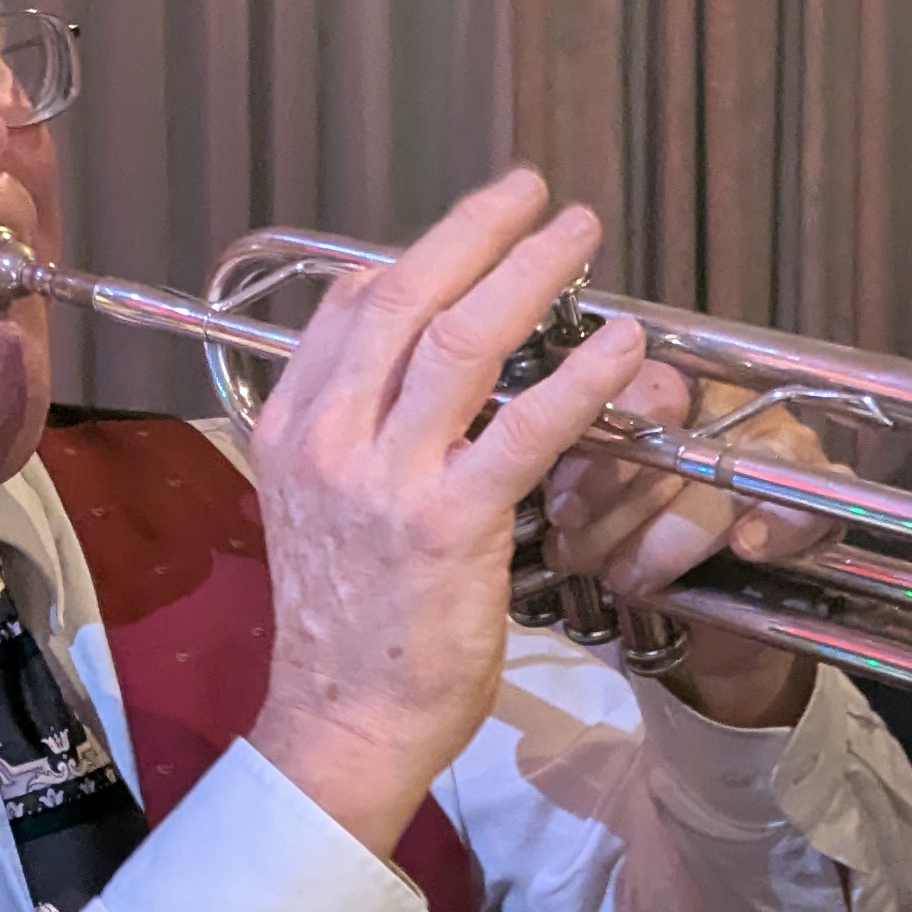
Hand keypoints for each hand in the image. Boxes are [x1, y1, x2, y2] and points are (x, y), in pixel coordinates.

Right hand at [248, 171, 644, 851]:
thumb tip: (395, 362)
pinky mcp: (449, 526)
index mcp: (291, 430)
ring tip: (578, 235)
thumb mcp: (317, 507)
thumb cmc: (348, 622)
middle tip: (533, 192)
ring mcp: (386, 481)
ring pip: (461, 341)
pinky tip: (620, 344)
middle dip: (474, 230)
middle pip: (401, 296)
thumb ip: (351, 431)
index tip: (473, 225)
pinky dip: (578, 376)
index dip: (416, 251)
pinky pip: (523, 428)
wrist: (344, 719)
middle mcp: (329, 441)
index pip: (347, 307)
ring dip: (528, 274)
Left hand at [538, 368, 832, 725]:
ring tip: (627, 576)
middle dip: (619, 490)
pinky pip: (807, 500)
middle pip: (677, 423)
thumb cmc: (619, 549)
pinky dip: (778, 523)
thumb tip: (502, 460)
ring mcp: (772, 450)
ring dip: (677, 527)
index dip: (591, 435)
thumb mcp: (572, 508)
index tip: (553, 501)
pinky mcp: (811, 504)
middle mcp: (717, 407)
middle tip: (573, 542)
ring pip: (731, 469)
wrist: (687, 631)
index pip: (634, 385)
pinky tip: (747, 546)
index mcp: (656, 389)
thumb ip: (550, 469)